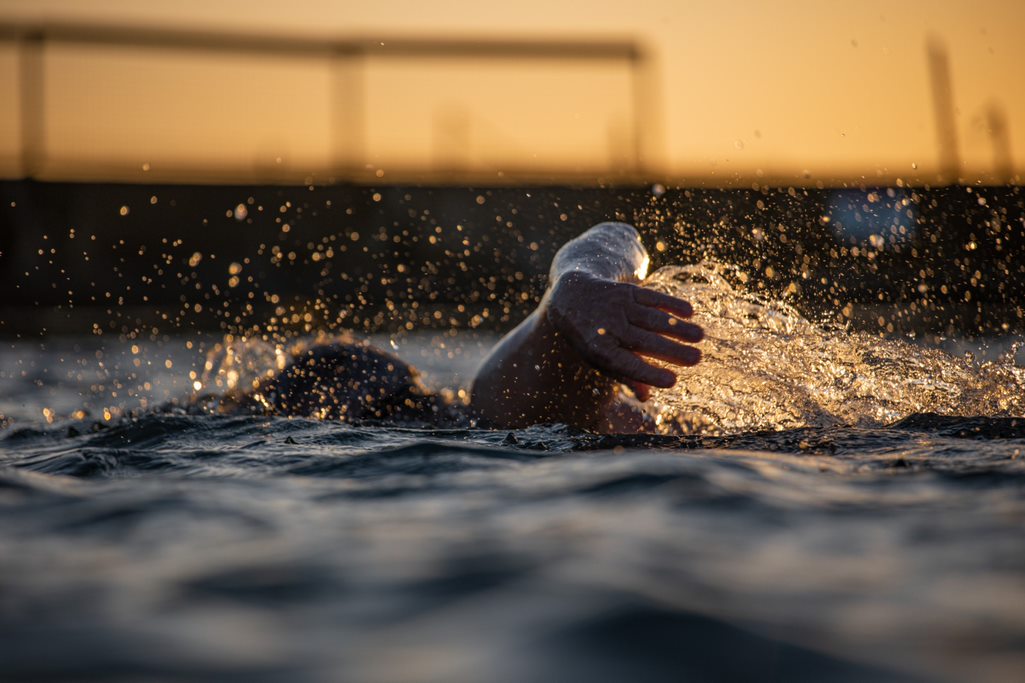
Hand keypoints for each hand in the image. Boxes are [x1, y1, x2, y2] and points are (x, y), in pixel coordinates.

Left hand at [544, 271, 702, 399]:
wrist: (571, 297)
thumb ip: (623, 374)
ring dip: (678, 327)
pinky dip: (670, 303)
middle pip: (645, 341)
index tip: (672, 381)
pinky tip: (689, 312)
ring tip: (700, 336)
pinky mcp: (626, 291)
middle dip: (672, 351)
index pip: (627, 364)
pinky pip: (651, 297)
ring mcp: (617, 307)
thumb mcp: (598, 359)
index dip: (649, 374)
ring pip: (652, 318)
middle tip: (697, 360)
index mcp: (599, 350)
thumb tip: (646, 398)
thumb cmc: (590, 336)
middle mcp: (608, 327)